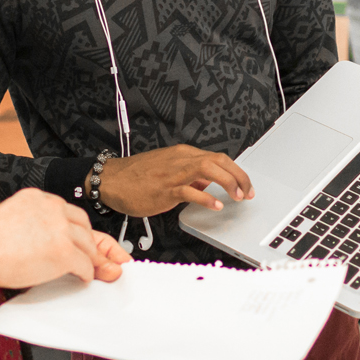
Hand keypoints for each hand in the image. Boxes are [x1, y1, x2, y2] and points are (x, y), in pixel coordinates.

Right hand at [0, 188, 130, 289]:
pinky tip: (82, 277)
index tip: (87, 238)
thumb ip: (34, 226)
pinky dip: (86, 273)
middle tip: (100, 257)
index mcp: (38, 198)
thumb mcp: (12, 220)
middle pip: (83, 226)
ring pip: (88, 245)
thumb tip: (46, 244)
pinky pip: (85, 264)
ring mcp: (60, 229)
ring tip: (93, 270)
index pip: (68, 211)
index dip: (80, 228)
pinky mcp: (63, 251)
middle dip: (92, 243)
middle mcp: (52, 208)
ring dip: (92, 260)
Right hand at [99, 144, 253, 216]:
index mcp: (183, 154)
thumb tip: (207, 183)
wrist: (111, 180)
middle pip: (218, 161)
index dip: (237, 171)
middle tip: (248, 192)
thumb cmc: (136, 176)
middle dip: (239, 176)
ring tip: (237, 196)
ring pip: (208, 170)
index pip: (218, 158)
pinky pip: (190, 191)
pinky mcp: (165, 189)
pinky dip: (205, 197)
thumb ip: (189, 175)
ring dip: (228, 183)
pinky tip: (215, 205)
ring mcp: (173, 173)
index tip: (246, 185)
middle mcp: (181, 160)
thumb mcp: (168, 170)